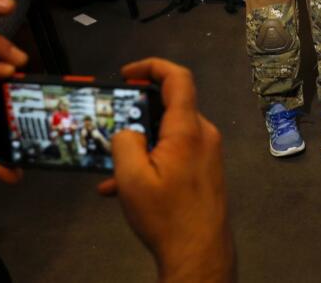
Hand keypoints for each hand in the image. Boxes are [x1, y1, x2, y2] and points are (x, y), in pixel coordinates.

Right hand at [99, 59, 232, 282]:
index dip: (152, 66)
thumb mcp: (132, 178)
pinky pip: (176, 153)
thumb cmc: (168, 217)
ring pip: (169, 133)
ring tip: (113, 166)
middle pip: (171, 105)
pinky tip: (125, 187)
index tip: (128, 73)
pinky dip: (152, 161)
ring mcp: (207, 153)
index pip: (178, 78)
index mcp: (188, 130)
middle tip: (113, 122)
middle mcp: (203, 135)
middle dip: (138, 112)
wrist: (199, 253)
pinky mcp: (205, 169)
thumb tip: (127, 131)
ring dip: (141, 143)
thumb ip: (124, 142)